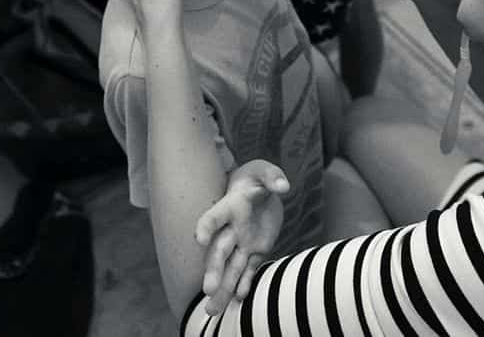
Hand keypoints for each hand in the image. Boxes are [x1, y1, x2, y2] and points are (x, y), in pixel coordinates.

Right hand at [195, 160, 288, 314]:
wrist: (257, 191)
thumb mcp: (264, 171)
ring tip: (212, 311)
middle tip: (207, 289)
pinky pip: (248, 269)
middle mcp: (233, 228)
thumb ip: (273, 177)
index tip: (199, 239)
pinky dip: (245, 283)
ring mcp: (243, 242)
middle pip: (220, 251)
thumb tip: (284, 187)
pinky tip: (238, 298)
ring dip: (222, 287)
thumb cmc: (257, 178)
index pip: (215, 216)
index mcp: (231, 206)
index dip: (207, 226)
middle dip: (214, 269)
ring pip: (231, 267)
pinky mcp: (255, 251)